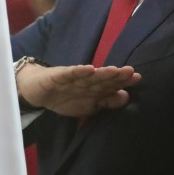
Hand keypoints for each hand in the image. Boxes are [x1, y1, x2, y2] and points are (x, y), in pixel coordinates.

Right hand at [16, 61, 138, 117]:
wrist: (36, 91)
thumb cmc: (65, 97)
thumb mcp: (88, 105)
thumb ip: (106, 102)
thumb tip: (126, 96)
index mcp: (94, 88)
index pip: (111, 84)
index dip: (123, 81)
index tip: (137, 77)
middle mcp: (85, 81)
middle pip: (102, 79)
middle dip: (116, 76)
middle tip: (130, 71)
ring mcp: (72, 78)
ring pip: (89, 76)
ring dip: (101, 73)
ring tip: (114, 70)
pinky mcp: (57, 76)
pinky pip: (69, 74)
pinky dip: (78, 72)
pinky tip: (88, 69)